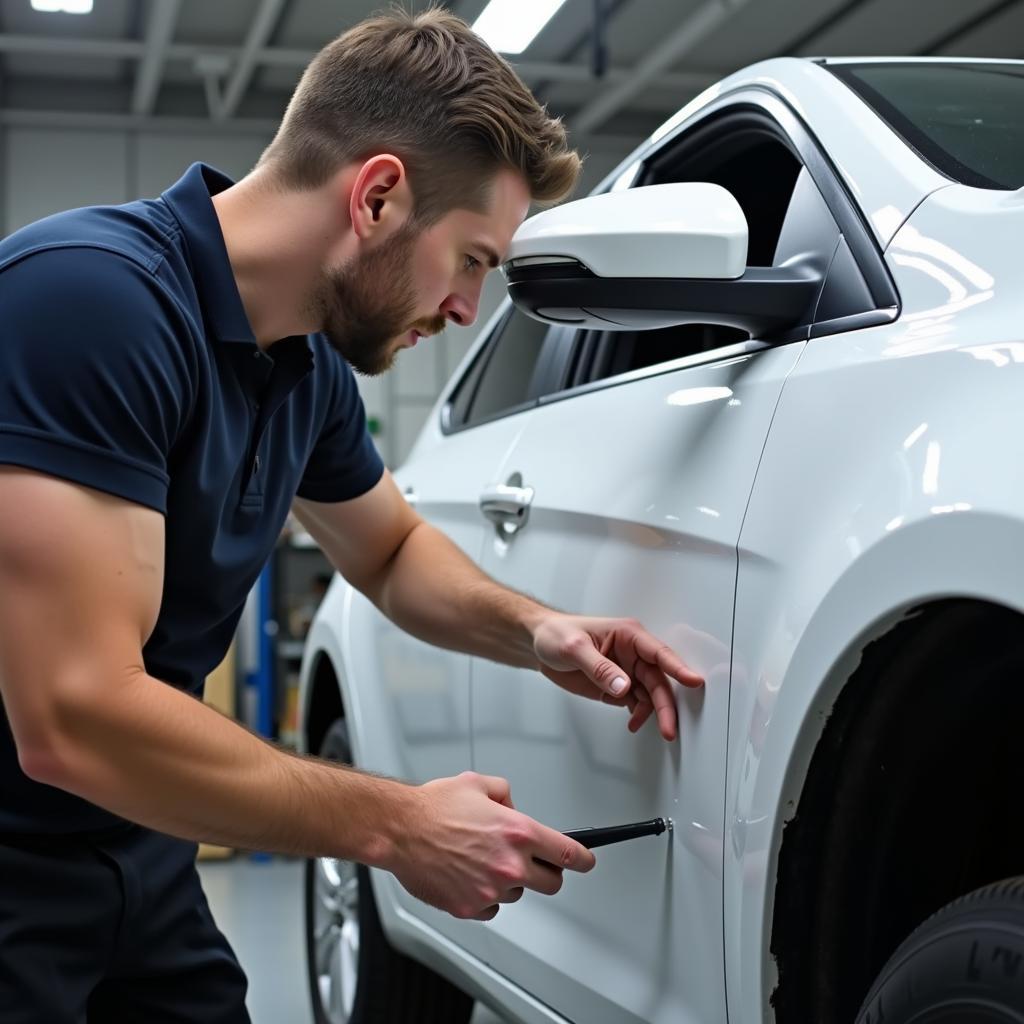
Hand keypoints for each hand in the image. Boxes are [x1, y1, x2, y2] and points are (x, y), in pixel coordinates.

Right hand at [386, 771, 594, 920]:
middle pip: (551, 883)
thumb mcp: (478, 784)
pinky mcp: (470, 908)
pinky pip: (492, 908)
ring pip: (517, 894)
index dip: (582, 858)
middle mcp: (509, 864)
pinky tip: (469, 876)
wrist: (400, 830)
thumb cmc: (433, 807)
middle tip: (532, 862)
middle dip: (546, 872)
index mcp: (517, 832)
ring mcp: (491, 890)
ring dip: (509, 881)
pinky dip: (486, 896)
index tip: (587, 860)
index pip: (567, 852)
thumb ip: (505, 795)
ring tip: (481, 861)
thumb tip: (512, 809)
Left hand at [532, 614, 704, 739]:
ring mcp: (626, 671)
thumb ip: (600, 668)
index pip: (659, 652)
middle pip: (658, 680)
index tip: (694, 681)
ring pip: (650, 695)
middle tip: (669, 728)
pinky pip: (636, 702)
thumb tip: (624, 686)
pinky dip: (638, 715)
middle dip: (666, 705)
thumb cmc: (556, 634)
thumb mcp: (574, 648)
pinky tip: (633, 723)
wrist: (539, 644)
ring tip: (647, 728)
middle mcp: (632, 653)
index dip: (678, 667)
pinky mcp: (617, 686)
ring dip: (653, 713)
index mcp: (628, 635)